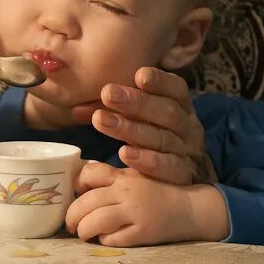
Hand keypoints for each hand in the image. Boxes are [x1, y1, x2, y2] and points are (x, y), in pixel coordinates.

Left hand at [65, 162, 226, 246]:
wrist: (190, 208)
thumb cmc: (158, 192)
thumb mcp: (136, 176)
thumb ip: (112, 178)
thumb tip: (80, 183)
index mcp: (123, 175)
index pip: (89, 174)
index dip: (76, 184)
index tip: (74, 194)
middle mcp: (127, 191)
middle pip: (86, 202)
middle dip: (72, 215)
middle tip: (70, 223)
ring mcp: (134, 212)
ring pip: (94, 222)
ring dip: (83, 230)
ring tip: (83, 233)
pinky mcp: (142, 232)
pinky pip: (111, 239)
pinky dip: (104, 240)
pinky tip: (106, 237)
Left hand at [72, 67, 214, 184]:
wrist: (181, 187)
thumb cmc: (153, 140)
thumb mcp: (138, 120)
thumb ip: (112, 112)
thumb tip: (76, 110)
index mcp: (181, 107)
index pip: (176, 89)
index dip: (160, 81)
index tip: (139, 76)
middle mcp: (188, 127)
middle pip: (167, 112)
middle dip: (137, 102)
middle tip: (107, 93)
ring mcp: (187, 152)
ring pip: (162, 138)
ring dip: (131, 129)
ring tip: (101, 120)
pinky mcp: (182, 176)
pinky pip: (167, 168)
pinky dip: (147, 160)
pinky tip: (124, 153)